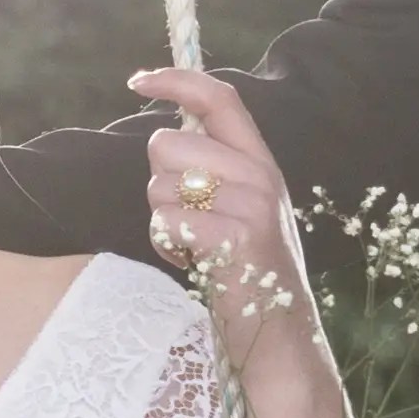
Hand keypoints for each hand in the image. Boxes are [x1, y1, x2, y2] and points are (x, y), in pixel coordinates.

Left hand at [129, 67, 315, 358]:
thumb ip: (216, 170)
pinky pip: (165, 221)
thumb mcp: (245, 209)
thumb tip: (165, 136)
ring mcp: (249, 206)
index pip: (220, 98)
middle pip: (167, 142)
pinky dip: (166, 245)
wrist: (281, 337)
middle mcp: (259, 175)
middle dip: (157, 181)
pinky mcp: (233, 239)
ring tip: (194, 245)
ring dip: (160, 219)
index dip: (175, 80)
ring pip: (159, 184)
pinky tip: (191, 263)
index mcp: (262, 161)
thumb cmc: (249, 273)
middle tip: (187, 217)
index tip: (137, 81)